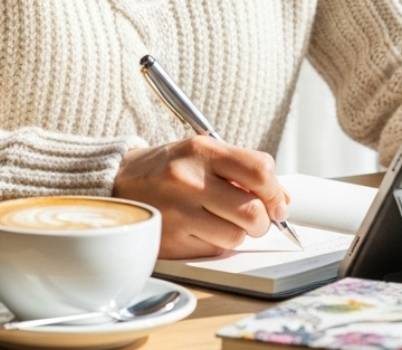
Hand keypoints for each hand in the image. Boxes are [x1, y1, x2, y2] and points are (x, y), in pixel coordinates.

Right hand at [112, 136, 289, 258]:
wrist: (118, 183)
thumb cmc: (168, 167)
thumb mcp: (203, 153)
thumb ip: (243, 170)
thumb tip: (283, 199)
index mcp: (202, 150)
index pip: (259, 170)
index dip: (276, 191)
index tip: (277, 201)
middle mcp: (190, 180)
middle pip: (252, 211)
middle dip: (263, 220)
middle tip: (257, 218)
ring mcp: (179, 213)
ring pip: (235, 237)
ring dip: (239, 234)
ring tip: (224, 221)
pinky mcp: (171, 241)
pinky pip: (213, 251)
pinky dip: (216, 244)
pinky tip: (203, 229)